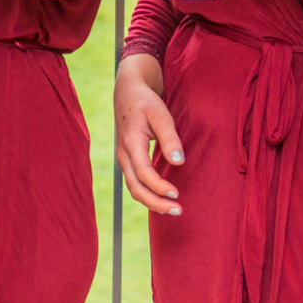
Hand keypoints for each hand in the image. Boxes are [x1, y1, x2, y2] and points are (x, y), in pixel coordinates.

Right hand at [113, 54, 184, 215]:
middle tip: (178, 210)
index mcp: (131, 143)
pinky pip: (135, 182)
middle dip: (156, 203)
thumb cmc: (145, 102)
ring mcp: (123, 158)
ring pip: (134, 188)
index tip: (176, 194)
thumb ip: (170, 139)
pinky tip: (162, 197)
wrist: (127, 92)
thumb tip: (179, 163)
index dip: (159, 187)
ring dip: (151, 201)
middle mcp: (123, 154)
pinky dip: (147, 193)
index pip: (143, 173)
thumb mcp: (161, 115)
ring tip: (172, 209)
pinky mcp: (127, 159)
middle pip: (136, 188)